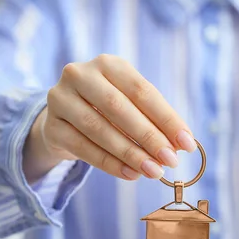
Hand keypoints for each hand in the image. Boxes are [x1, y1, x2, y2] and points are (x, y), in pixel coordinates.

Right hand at [24, 54, 195, 183]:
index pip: (142, 91)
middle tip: (171, 160)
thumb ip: (154, 121)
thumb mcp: (132, 106)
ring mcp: (60, 99)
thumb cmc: (108, 111)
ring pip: (100, 130)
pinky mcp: (51, 126)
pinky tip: (131, 174)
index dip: (167, 119)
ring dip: (131, 154)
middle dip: (149, 137)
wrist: (65, 120)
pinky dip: (110, 164)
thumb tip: (180, 145)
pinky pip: (83, 148)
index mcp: (108, 63)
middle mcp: (80, 75)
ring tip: (154, 172)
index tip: (187, 144)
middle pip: (119, 108)